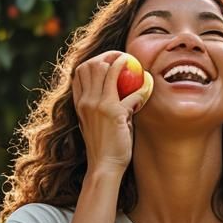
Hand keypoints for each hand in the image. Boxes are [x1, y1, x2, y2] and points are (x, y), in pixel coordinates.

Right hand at [72, 51, 152, 175]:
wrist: (104, 167)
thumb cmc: (104, 148)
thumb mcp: (96, 124)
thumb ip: (102, 109)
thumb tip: (120, 96)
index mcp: (79, 105)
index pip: (79, 74)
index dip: (93, 62)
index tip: (107, 61)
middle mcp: (85, 102)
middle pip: (89, 66)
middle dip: (105, 55)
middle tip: (121, 57)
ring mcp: (97, 105)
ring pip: (103, 69)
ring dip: (118, 60)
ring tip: (130, 61)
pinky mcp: (113, 112)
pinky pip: (125, 87)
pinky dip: (135, 80)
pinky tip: (143, 77)